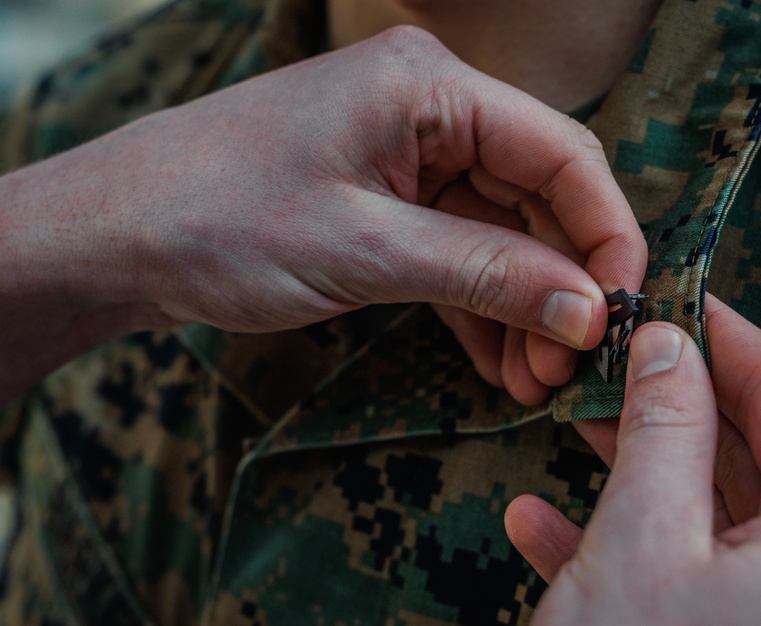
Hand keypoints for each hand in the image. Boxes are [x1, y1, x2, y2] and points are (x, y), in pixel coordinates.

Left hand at [0, 26, 644, 403]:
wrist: (117, 237)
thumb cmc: (219, 217)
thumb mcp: (365, 251)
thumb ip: (487, 275)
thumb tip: (590, 311)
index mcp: (431, 87)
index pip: (561, 154)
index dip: (606, 233)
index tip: (623, 310)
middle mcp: (431, 112)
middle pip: (539, 198)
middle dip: (563, 286)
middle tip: (573, 366)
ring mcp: (410, 158)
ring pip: (504, 234)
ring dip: (526, 307)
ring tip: (536, 382)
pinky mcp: (389, 203)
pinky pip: (460, 255)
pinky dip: (482, 308)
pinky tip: (501, 364)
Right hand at [505, 296, 760, 625]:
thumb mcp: (642, 538)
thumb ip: (665, 424)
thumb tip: (669, 344)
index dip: (724, 337)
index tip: (673, 298)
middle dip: (674, 410)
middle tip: (614, 366)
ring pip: (731, 526)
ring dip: (646, 479)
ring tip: (575, 433)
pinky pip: (715, 591)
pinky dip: (643, 556)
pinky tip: (551, 531)